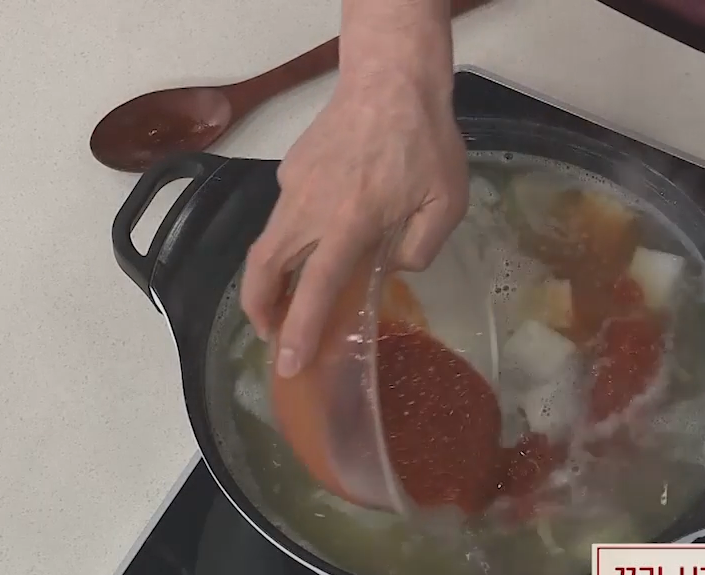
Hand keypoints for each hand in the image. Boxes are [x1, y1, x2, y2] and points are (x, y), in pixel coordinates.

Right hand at [240, 2, 467, 378]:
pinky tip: (320, 236)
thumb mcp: (445, 205)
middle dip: (259, 310)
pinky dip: (292, 238)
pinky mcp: (291, 169)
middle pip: (263, 269)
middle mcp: (310, 209)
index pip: (314, 290)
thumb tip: (393, 269)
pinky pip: (286, 213)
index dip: (298, 332)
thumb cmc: (425, 143)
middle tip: (271, 335)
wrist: (392, 80)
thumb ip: (420, 249)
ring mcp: (294, 186)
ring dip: (271, 277)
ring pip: (267, 243)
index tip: (287, 364)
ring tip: (289, 297)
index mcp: (349, 223)